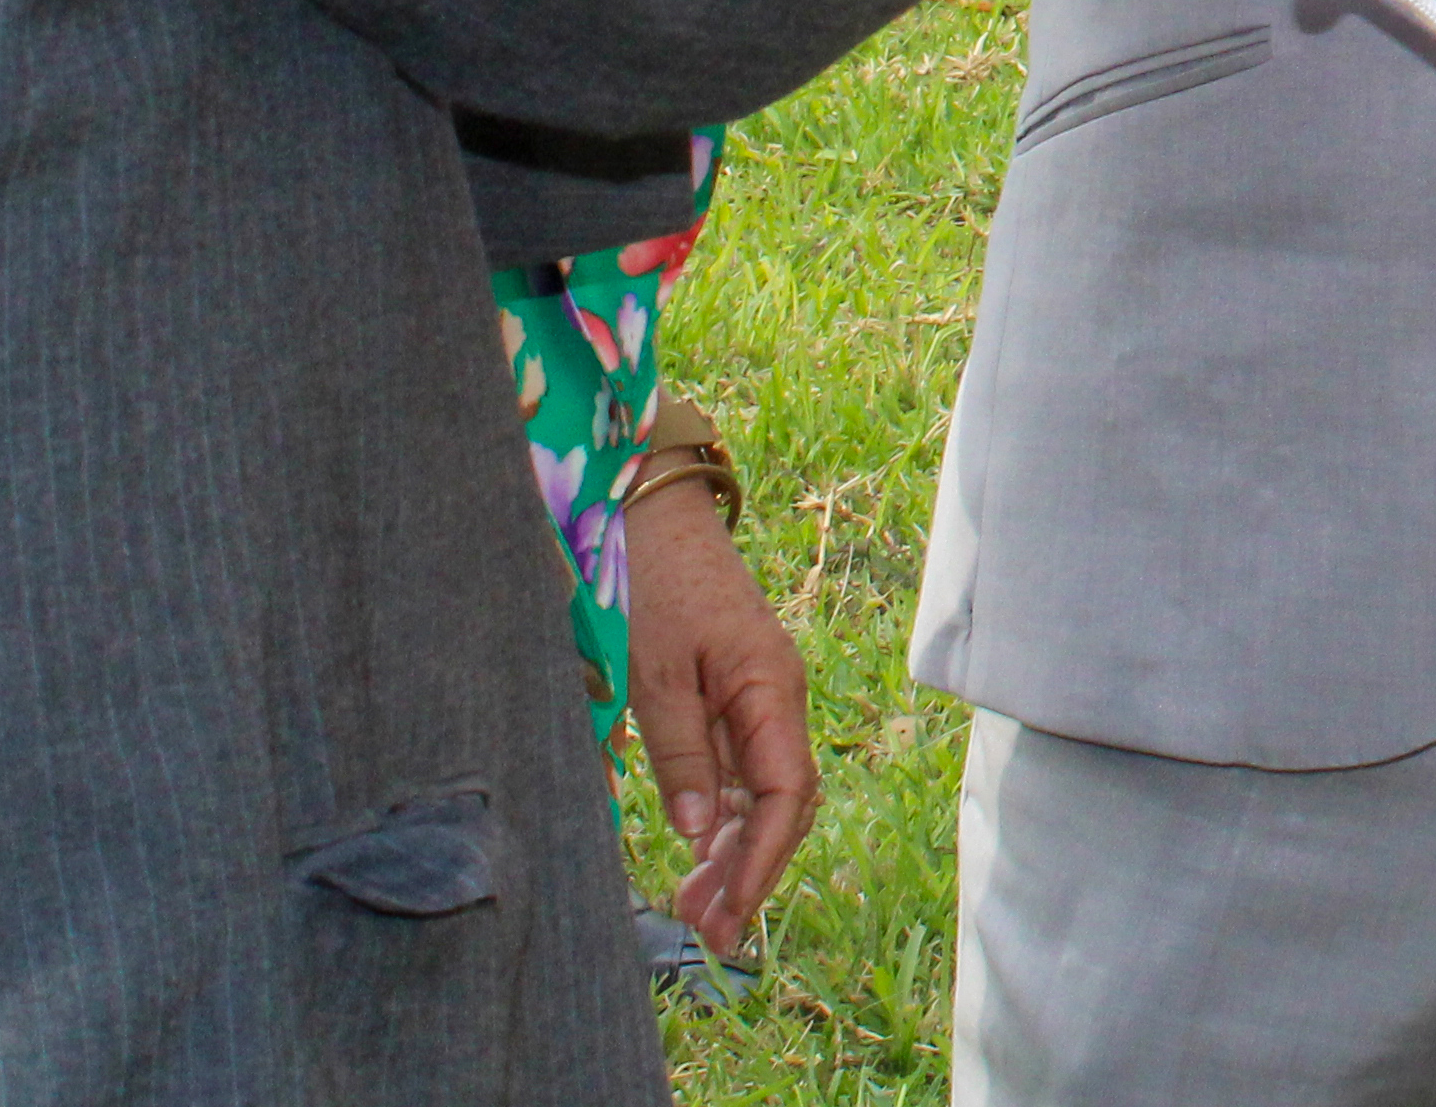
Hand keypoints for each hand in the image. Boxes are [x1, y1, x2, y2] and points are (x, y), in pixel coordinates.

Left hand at [619, 469, 818, 958]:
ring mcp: (758, 693)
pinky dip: (725, 815)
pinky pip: (744, 766)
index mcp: (769, 687)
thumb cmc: (649, 580)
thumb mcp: (653, 672)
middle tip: (707, 929)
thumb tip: (704, 832)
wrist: (648, 507)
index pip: (787, 792)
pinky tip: (699, 849)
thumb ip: (682, 753)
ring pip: (766, 789)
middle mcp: (776, 695)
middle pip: (785, 801)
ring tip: (697, 905)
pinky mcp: (733, 690)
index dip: (762, 859)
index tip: (728, 911)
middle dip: (752, 870)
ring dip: (738, 850)